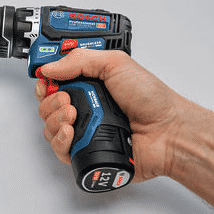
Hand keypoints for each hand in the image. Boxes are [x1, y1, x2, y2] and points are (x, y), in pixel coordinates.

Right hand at [35, 49, 185, 183]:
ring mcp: (84, 131)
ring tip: (72, 114)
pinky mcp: (86, 153)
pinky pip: (59, 150)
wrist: (167, 131)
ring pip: (49, 129)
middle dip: (50, 101)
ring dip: (54, 119)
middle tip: (67, 98)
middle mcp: (85, 108)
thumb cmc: (151, 99)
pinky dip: (59, 140)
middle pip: (47, 106)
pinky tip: (70, 132)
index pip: (55, 83)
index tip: (46, 81)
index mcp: (90, 86)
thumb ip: (79, 60)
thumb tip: (50, 66)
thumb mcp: (116, 64)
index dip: (45, 82)